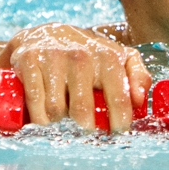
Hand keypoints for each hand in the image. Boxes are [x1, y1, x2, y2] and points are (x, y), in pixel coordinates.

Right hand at [0, 24, 151, 132]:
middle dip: (83, 129)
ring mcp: (54, 57)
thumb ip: (138, 75)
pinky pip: (34, 102)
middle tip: (83, 132)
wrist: (44, 34)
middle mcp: (81, 56)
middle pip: (82, 111)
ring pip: (55, 110)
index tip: (115, 134)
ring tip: (62, 120)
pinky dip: (38, 117)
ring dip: (57, 123)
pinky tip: (43, 119)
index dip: (119, 123)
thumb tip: (139, 100)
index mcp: (108, 57)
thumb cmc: (87, 54)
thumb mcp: (118, 58)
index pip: (119, 99)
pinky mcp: (30, 60)